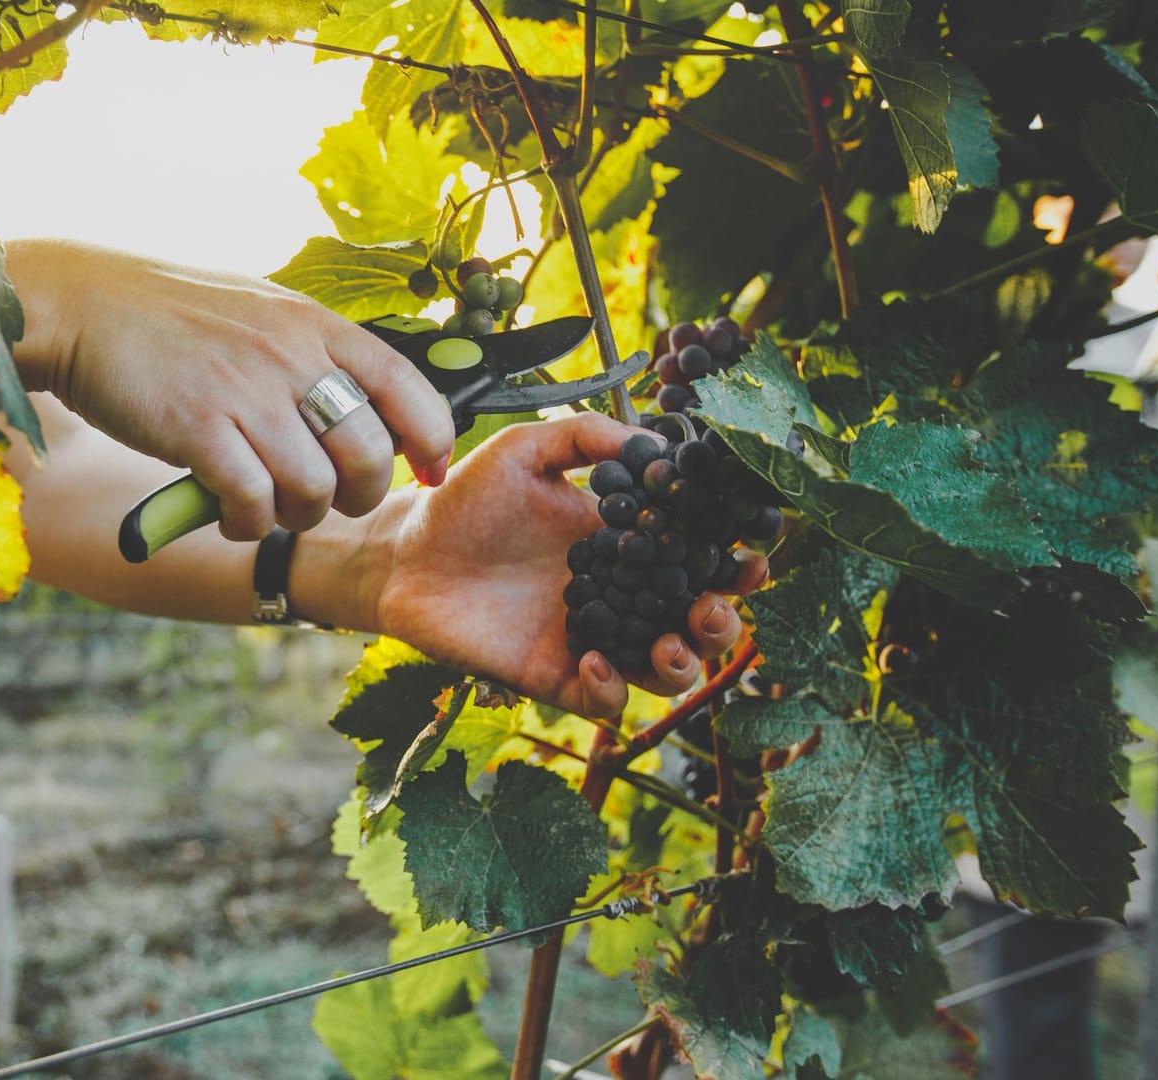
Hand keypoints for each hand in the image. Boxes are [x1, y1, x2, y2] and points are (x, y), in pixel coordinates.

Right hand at [15, 242, 456, 539]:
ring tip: (267, 505)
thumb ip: (313, 354)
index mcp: (316, 325)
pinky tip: (230, 512)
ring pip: (313, 490)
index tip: (429, 472)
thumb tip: (368, 407)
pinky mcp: (198, 429)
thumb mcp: (262, 313)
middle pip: (369, 454)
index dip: (432, 441)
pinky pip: (252, 503)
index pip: (410, 388)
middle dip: (357, 494)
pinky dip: (247, 523)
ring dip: (296, 515)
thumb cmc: (171, 318)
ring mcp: (246, 392)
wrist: (82, 306)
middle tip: (326, 499)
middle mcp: (291, 355)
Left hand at [358, 413, 765, 717]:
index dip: (734, 561)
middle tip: (714, 608)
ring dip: (683, 666)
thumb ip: (588, 438)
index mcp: (627, 544)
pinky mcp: (552, 675)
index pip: (696, 558)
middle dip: (722, 624)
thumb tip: (657, 442)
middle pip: (696, 625)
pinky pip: (601, 700)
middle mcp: (620, 597)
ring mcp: (589, 639)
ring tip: (670, 647)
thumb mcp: (527, 451)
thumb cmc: (466, 500)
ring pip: (662, 673)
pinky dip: (610, 690)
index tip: (753, 553)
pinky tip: (596, 660)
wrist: (404, 550)